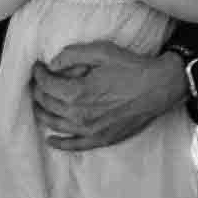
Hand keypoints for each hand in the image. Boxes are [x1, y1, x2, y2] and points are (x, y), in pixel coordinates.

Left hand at [31, 42, 187, 151]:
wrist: (159, 87)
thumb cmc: (131, 68)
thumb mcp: (101, 51)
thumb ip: (72, 55)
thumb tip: (52, 64)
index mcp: (78, 92)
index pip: (46, 84)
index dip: (38, 73)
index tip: (38, 66)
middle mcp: (79, 114)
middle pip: (47, 104)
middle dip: (38, 90)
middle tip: (39, 82)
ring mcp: (90, 130)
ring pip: (55, 124)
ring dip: (42, 113)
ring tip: (39, 103)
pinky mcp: (101, 139)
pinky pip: (74, 145)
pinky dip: (59, 143)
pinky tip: (51, 139)